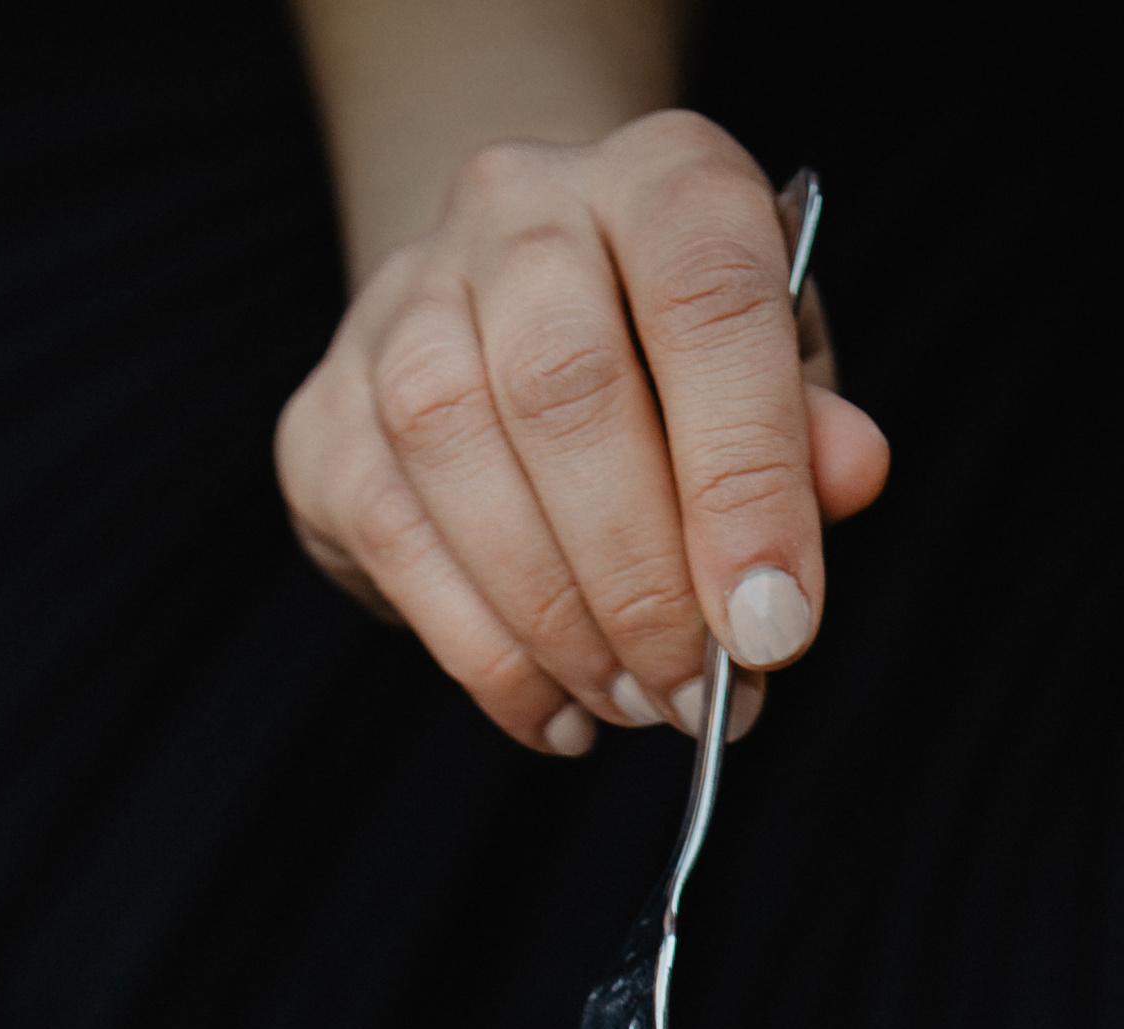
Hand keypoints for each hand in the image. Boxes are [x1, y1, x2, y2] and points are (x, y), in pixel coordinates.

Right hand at [273, 112, 889, 752]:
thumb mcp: (768, 370)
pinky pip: (397, 546)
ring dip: (557, 624)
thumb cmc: (664, 352)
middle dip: (640, 580)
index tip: (773, 625)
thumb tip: (848, 480)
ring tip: (630, 703)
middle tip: (694, 694)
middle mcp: (515, 212)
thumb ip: (806, 425)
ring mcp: (398, 310)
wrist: (506, 304)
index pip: (705, 302)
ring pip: (460, 466)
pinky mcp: (324, 417)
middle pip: (564, 393)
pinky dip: (485, 656)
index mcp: (656, 176)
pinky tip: (555, 708)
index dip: (745, 477)